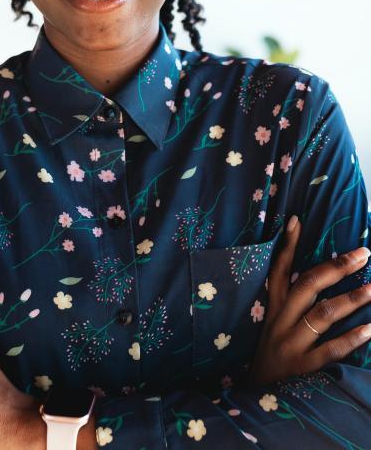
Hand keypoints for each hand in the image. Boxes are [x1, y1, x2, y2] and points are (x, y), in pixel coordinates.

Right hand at [245, 216, 370, 387]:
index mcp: (273, 307)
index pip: (278, 270)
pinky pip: (331, 350)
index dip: (287, 245)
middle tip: (364, 254)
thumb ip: (288, 295)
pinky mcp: (303, 368)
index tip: (298, 220)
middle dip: (337, 267)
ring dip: (352, 299)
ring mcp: (291, 344)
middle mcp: (280, 321)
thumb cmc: (273, 352)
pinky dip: (352, 338)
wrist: (258, 398)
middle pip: (308, 286)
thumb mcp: (273, 321)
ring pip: (323, 315)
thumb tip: (310, 269)